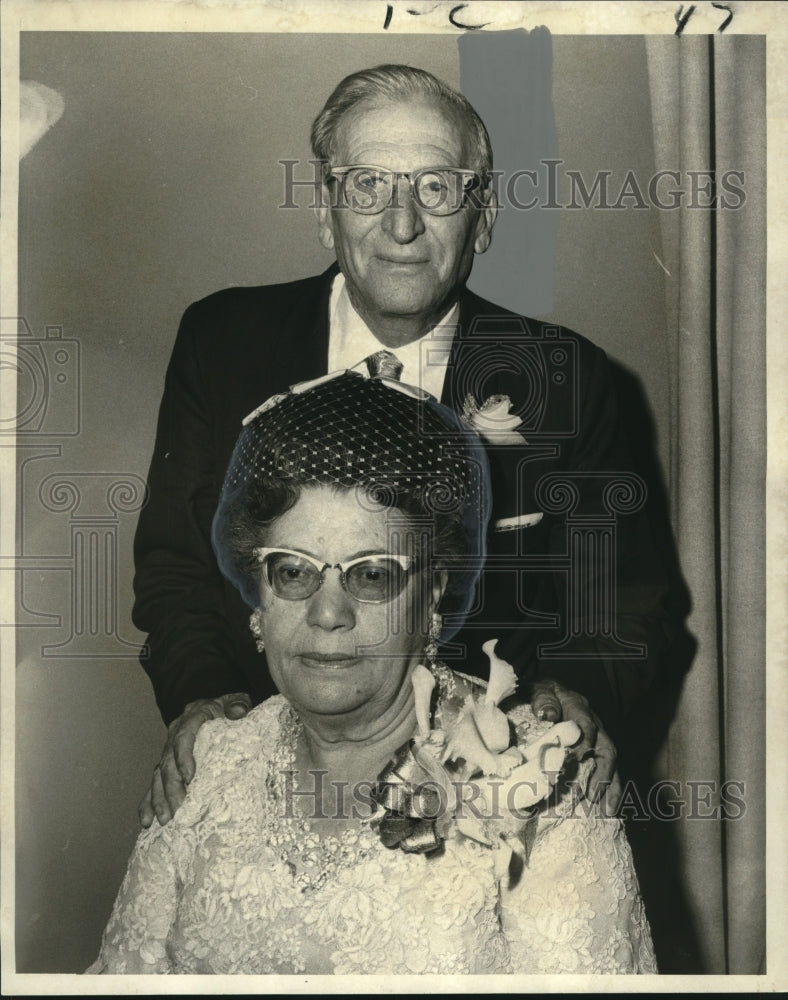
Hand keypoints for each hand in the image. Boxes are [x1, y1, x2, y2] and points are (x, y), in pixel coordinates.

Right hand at [138, 693, 251, 827]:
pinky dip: (149, 802)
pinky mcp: (167, 764)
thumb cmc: (230, 707)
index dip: (183, 758)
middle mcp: (175, 734)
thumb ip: (237, 705)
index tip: (190, 778)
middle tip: (179, 809)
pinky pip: (154, 783)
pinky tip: (147, 821)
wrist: (219, 705)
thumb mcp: (237, 701)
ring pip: (158, 775)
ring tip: (165, 820)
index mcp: (192, 718)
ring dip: (160, 799)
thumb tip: (238, 712)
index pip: (183, 737)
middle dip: (172, 788)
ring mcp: (169, 750)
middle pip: (168, 762)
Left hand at [530, 679, 621, 813]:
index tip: (574, 762)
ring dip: (609, 787)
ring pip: (609, 763)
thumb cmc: (542, 695)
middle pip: (606, 748)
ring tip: (606, 811)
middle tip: (593, 796)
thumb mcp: (540, 691)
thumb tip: (548, 715)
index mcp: (578, 707)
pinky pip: (606, 770)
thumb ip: (543, 700)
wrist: (547, 692)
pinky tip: (604, 809)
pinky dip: (607, 789)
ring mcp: (596, 737)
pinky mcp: (594, 749)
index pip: (586, 726)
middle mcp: (593, 723)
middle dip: (603, 774)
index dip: (582, 745)